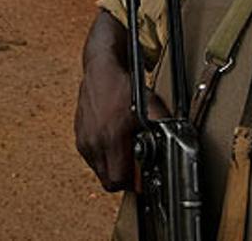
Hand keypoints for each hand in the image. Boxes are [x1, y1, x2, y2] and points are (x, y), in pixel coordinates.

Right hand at [74, 13, 168, 191]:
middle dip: (123, 177)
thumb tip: (172, 144)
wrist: (100, 70)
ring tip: (124, 150)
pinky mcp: (79, 137)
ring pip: (99, 171)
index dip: (132, 182)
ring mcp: (84, 140)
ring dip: (112, 167)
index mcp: (111, 136)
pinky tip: (113, 142)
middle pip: (107, 180)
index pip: (117, 180)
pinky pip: (91, 159)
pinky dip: (103, 156)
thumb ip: (160, 128)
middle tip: (135, 166)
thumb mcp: (149, 106)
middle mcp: (94, 141)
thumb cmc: (123, 86)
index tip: (141, 175)